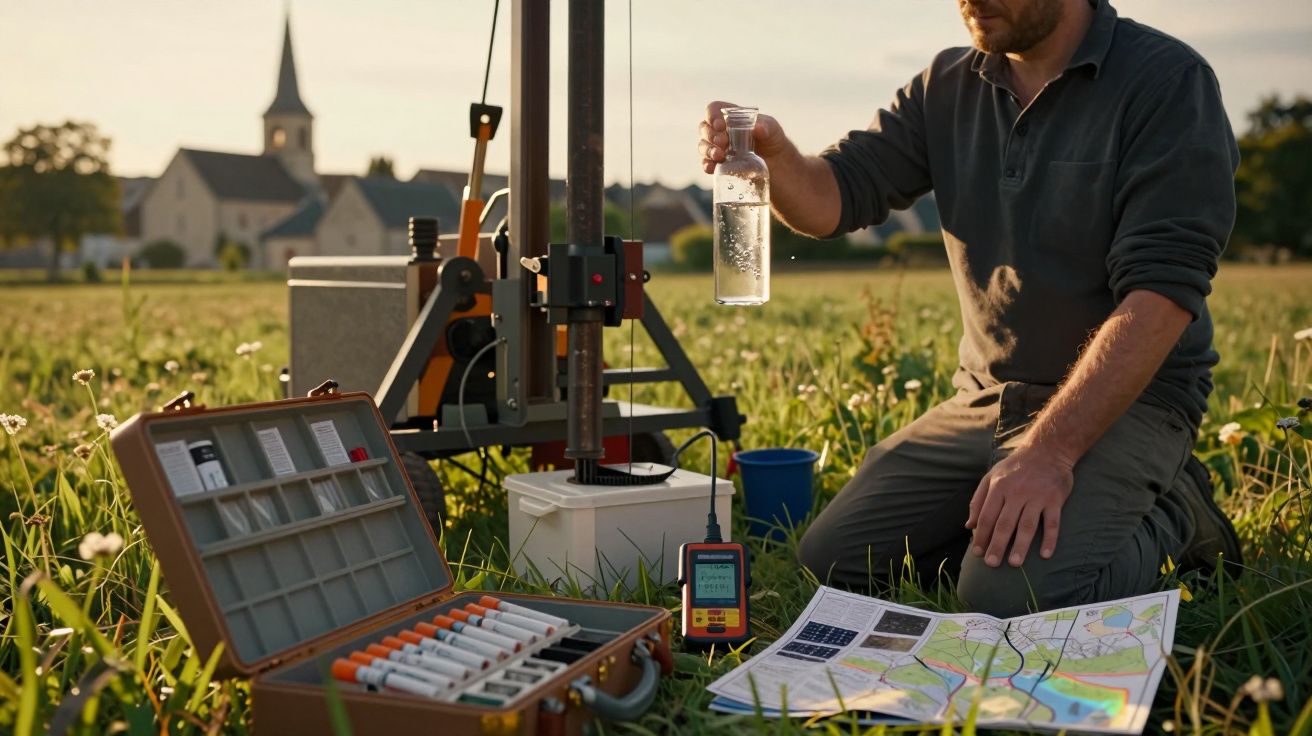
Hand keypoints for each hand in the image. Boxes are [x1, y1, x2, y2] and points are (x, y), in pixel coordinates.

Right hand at [698, 101, 786, 174]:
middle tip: (723, 142)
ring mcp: (719, 149)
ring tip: (719, 156)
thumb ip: (767, 126)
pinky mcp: (720, 166)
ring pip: (703, 146)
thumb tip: (758, 128)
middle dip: (711, 135)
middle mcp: (721, 132)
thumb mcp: (774, 130)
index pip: (714, 109)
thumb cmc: (773, 141)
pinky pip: (707, 164)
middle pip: (705, 128)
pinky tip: (711, 168)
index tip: (721, 125)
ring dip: (708, 150)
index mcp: (731, 117)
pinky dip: (707, 165)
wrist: (779, 166)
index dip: (712, 115)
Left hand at [965, 447, 1074, 567]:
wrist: (1047, 450)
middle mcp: (1016, 492)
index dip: (981, 536)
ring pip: (1027, 525)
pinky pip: (1052, 522)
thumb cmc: (1015, 467)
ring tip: (1014, 563)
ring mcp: (1037, 496)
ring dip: (1021, 546)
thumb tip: (968, 525)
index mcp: (998, 487)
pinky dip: (1050, 539)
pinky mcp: (1055, 499)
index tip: (977, 553)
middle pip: (1005, 523)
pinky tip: (1045, 554)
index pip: (987, 516)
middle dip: (997, 545)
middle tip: (991, 564)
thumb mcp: (991, 477)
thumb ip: (978, 500)